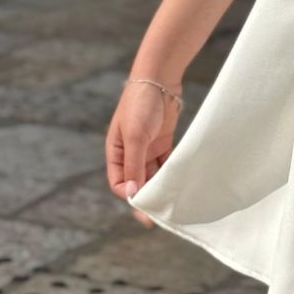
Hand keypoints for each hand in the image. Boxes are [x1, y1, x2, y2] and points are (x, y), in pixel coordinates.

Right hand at [105, 79, 182, 227]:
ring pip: (151, 175)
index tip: (143, 205)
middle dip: (145, 197)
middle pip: (136, 182)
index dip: (129, 195)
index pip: (118, 182)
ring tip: (170, 203)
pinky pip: (165, 164)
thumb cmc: (140, 104)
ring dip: (159, 187)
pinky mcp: (162, 142)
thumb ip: (133, 166)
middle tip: (158, 216)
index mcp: (115, 151)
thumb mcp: (135, 136)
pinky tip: (178, 185)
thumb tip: (131, 195)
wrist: (160, 78)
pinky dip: (170, 175)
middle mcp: (129, 152)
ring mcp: (147, 147)